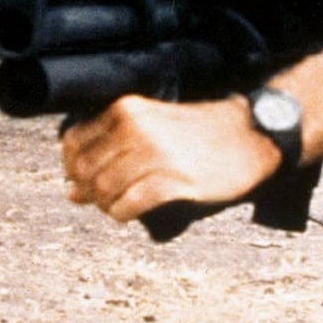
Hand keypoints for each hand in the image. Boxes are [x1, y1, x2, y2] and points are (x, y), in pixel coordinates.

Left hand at [61, 93, 278, 223]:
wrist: (251, 134)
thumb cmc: (202, 131)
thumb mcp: (154, 126)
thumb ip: (111, 152)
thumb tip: (71, 192)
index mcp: (129, 108)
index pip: (72, 143)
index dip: (72, 167)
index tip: (86, 178)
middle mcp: (137, 128)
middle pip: (85, 170)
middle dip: (89, 190)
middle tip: (107, 195)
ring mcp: (155, 154)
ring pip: (103, 190)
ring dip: (107, 204)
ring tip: (123, 201)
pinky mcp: (173, 180)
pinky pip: (127, 206)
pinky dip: (123, 213)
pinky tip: (133, 209)